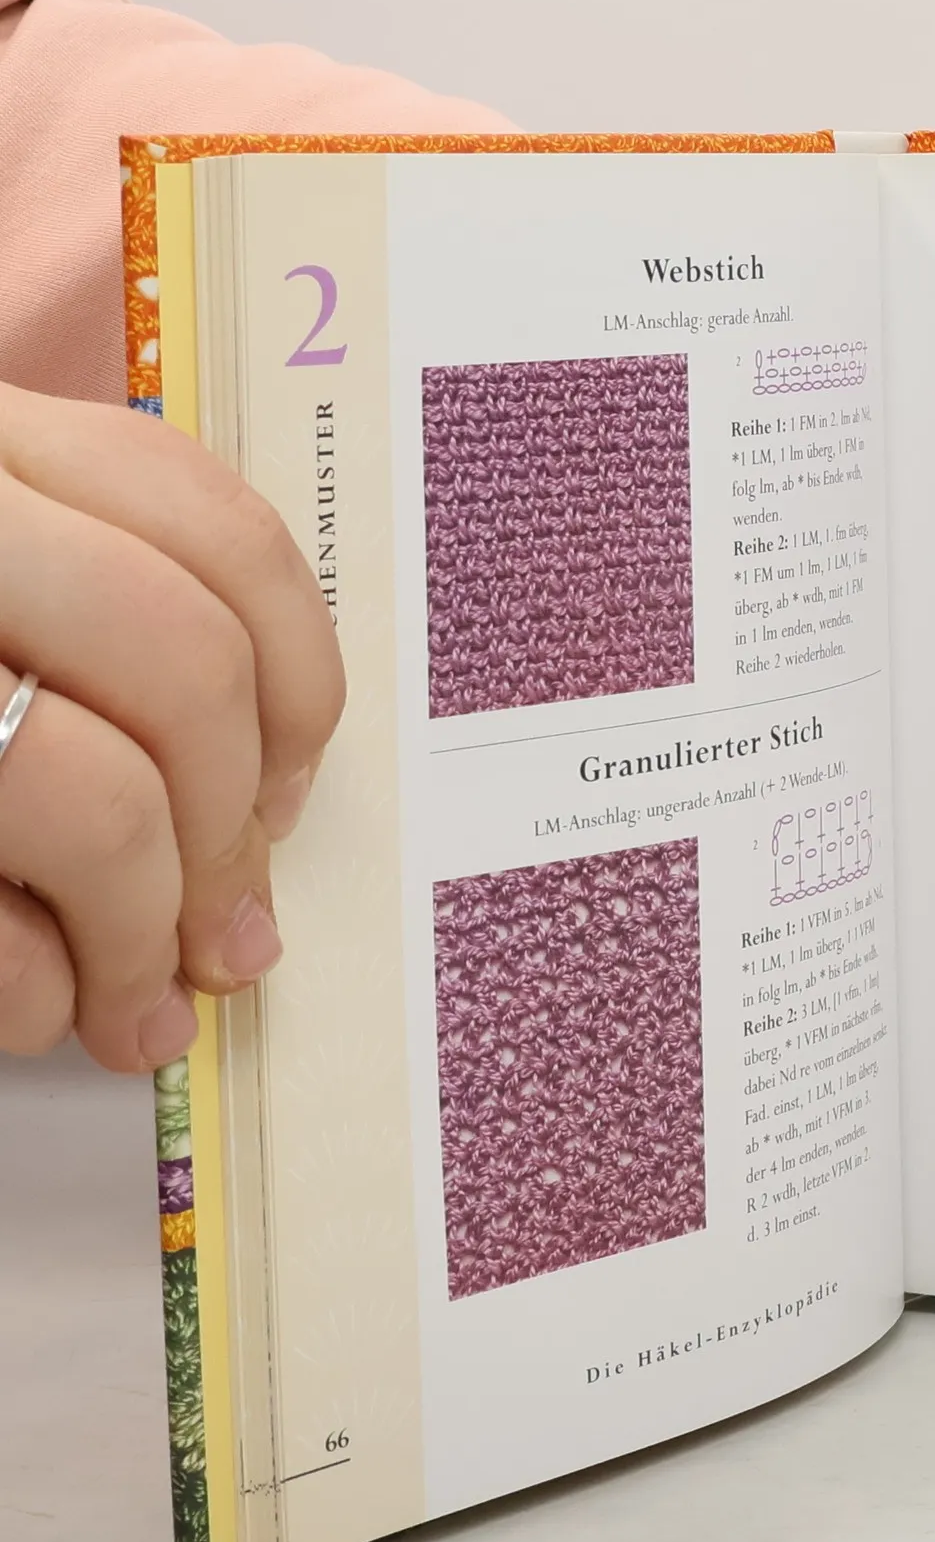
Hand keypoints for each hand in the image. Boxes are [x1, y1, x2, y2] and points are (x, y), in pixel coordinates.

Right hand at [0, 385, 344, 1070]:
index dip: (294, 676)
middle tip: (237, 940)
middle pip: (182, 669)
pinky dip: (33, 995)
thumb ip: (97, 628)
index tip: (289, 789)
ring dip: (145, 941)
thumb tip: (256, 825)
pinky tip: (40, 1013)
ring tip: (143, 1015)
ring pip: (95, 800)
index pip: (211, 526)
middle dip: (229, 834)